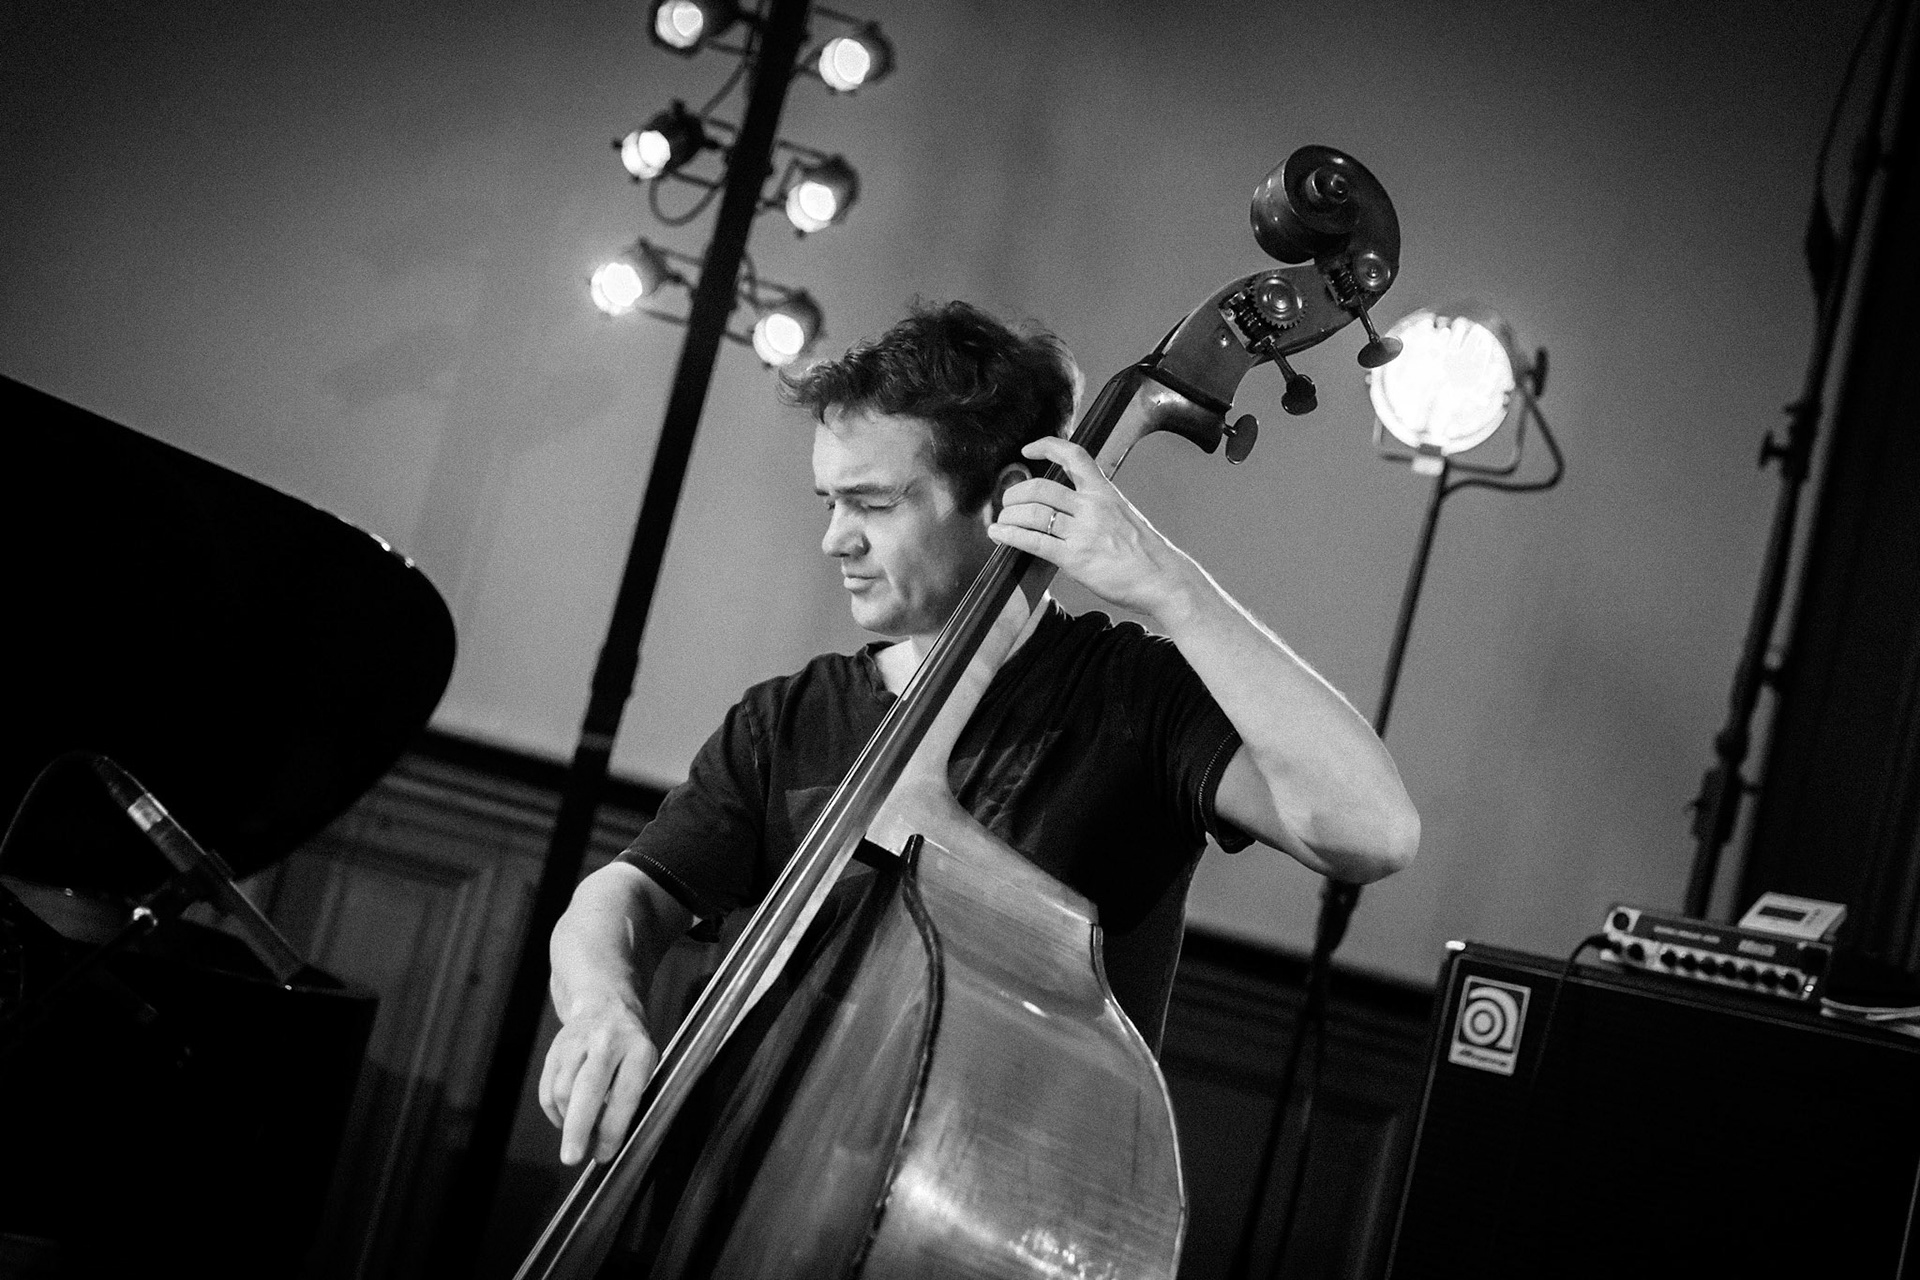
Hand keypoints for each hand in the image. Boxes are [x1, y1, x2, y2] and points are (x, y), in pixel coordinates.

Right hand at [538, 992, 657, 1165]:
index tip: (605, 1154)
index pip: (625, 1094)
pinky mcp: (555, 1049)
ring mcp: (577, 1042)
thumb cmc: (630, 1047)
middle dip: (578, 1129)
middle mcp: (606, 1042)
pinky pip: (547, 1090)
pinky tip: (566, 1116)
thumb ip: (630, 1100)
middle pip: (587, 1090)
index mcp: (638, 1049)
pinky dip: (554, 1111)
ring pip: (563, 1092)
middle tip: (572, 1158)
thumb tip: (607, 1143)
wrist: (606, 1004)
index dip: (613, 1129)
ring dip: (568, 1122)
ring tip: (579, 1132)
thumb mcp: (645, 1066)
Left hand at [988, 436, 1200, 620]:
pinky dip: (1010, 535)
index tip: (1029, 451)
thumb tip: (1066, 510)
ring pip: (1032, 513)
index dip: (1047, 447)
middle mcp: (1092, 507)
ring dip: (1009, 516)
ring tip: (1002, 522)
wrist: (1163, 579)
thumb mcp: (1124, 516)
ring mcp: (1083, 532)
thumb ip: (1096, 508)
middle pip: (1040, 488)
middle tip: (1007, 503)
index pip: (1074, 456)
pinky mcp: (1075, 558)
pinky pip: (1033, 541)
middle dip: (1015, 494)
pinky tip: (999, 535)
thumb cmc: (1146, 553)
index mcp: (1105, 492)